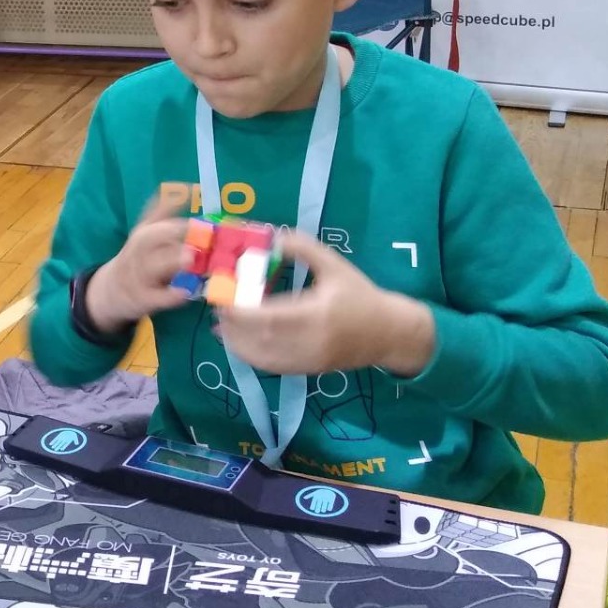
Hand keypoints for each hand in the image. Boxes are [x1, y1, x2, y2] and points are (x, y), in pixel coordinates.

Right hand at [84, 189, 195, 332]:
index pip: (153, 217)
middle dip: (168, 233)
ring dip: (170, 261)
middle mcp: (137, 252)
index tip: (195, 199)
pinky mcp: (141, 298)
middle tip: (191, 230)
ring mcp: (138, 275)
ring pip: (151, 266)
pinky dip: (169, 295)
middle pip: (148, 239)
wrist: (109, 291)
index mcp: (142, 235)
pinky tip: (184, 292)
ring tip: (190, 257)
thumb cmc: (136, 259)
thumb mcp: (144, 233)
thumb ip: (162, 213)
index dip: (173, 207)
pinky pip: (155, 296)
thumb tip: (186, 189)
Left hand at [213, 231, 436, 377]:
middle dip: (234, 325)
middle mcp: (312, 341)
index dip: (241, 311)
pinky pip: (272, 367)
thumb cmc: (360, 295)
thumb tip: (271, 236)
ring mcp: (309, 360)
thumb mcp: (335, 265)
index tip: (223, 297)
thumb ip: (303, 248)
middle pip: (261, 338)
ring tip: (222, 325)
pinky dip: (251, 356)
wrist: (389, 333)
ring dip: (237, 343)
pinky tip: (238, 343)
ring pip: (263, 357)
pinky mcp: (308, 371)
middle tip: (217, 308)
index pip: (270, 316)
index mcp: (318, 314)